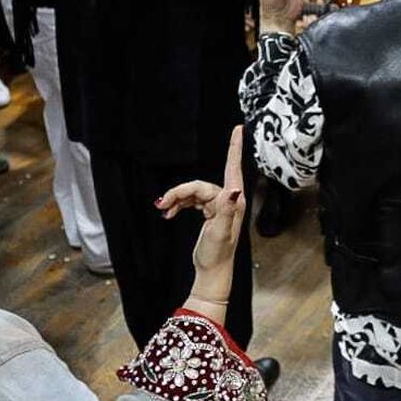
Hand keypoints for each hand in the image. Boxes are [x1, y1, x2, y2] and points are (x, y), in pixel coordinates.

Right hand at [156, 126, 246, 298]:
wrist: (212, 272)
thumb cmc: (217, 255)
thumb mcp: (220, 232)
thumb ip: (226, 210)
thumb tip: (233, 190)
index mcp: (234, 201)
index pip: (232, 168)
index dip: (234, 147)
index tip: (238, 128)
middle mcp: (228, 200)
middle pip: (200, 185)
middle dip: (180, 192)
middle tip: (162, 204)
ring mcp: (219, 206)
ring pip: (194, 192)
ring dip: (177, 199)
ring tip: (163, 210)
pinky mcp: (210, 212)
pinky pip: (192, 201)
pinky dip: (179, 204)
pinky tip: (168, 213)